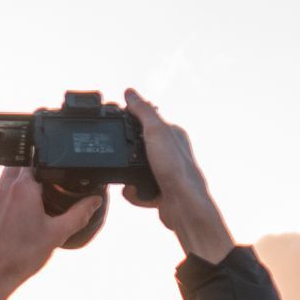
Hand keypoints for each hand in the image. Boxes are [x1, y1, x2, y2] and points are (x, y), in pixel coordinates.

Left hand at [0, 165, 104, 299]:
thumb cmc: (24, 255)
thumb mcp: (58, 233)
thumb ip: (79, 214)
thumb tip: (94, 201)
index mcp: (23, 188)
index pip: (35, 159)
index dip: (47, 159)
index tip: (57, 168)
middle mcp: (5, 188)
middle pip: (18, 162)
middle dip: (33, 164)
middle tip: (48, 177)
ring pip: (6, 175)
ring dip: (20, 177)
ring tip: (37, 191)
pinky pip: (0, 193)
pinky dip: (11, 193)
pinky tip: (22, 210)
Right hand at [122, 92, 235, 262]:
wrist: (183, 207)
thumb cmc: (175, 168)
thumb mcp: (155, 131)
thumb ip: (142, 111)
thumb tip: (130, 92)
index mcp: (173, 134)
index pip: (149, 121)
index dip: (131, 121)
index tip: (116, 123)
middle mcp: (172, 153)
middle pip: (140, 146)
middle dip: (127, 152)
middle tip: (119, 154)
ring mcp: (166, 173)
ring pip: (138, 169)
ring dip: (128, 174)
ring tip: (127, 177)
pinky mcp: (161, 192)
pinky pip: (139, 190)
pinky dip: (133, 192)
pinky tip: (133, 192)